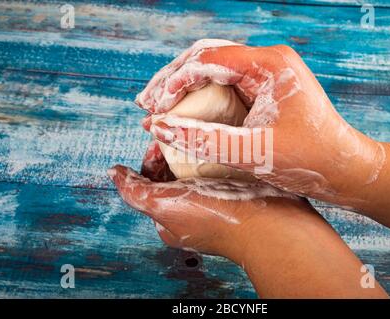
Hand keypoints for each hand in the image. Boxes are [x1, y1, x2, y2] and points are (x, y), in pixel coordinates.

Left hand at [108, 146, 387, 297]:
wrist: (275, 226)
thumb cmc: (220, 218)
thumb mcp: (166, 206)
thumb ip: (136, 191)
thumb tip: (113, 174)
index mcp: (172, 218)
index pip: (152, 181)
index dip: (151, 157)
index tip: (158, 139)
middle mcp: (193, 211)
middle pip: (175, 171)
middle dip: (173, 148)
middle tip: (177, 127)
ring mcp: (218, 200)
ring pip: (198, 166)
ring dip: (195, 146)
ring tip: (197, 125)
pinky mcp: (239, 190)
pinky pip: (220, 165)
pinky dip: (216, 150)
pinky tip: (220, 135)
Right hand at [137, 39, 386, 205]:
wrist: (345, 169)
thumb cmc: (312, 159)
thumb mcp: (256, 152)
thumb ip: (206, 140)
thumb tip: (160, 128)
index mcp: (270, 64)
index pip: (209, 59)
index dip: (175, 81)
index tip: (153, 107)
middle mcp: (267, 62)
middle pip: (207, 58)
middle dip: (173, 80)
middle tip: (146, 103)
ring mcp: (265, 76)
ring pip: (212, 71)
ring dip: (182, 88)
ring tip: (156, 108)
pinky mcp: (263, 92)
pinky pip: (223, 87)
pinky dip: (199, 100)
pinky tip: (181, 114)